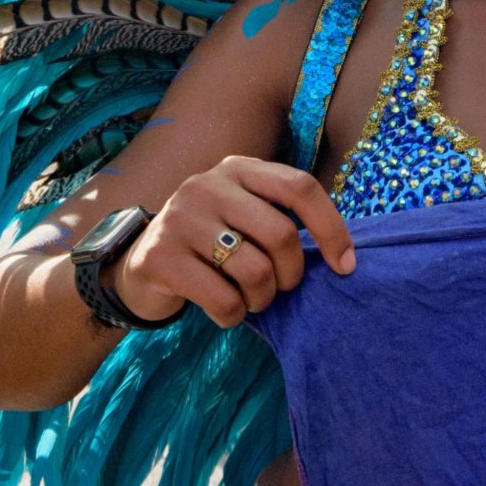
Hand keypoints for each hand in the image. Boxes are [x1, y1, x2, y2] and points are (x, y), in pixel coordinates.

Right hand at [113, 157, 355, 327]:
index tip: (346, 266)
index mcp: (238, 169)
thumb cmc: (210, 244)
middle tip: (279, 289)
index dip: (331, 229)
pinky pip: (224, 300)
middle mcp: (207, 185)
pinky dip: (233, 316)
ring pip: (255, 271)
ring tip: (250, 300)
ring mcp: (180, 218)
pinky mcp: (161, 257)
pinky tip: (223, 310)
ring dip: (262, 299)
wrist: (139, 265)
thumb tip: (343, 257)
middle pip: (281, 234)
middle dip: (291, 275)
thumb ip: (281, 220)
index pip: (299, 188)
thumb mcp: (243, 216)